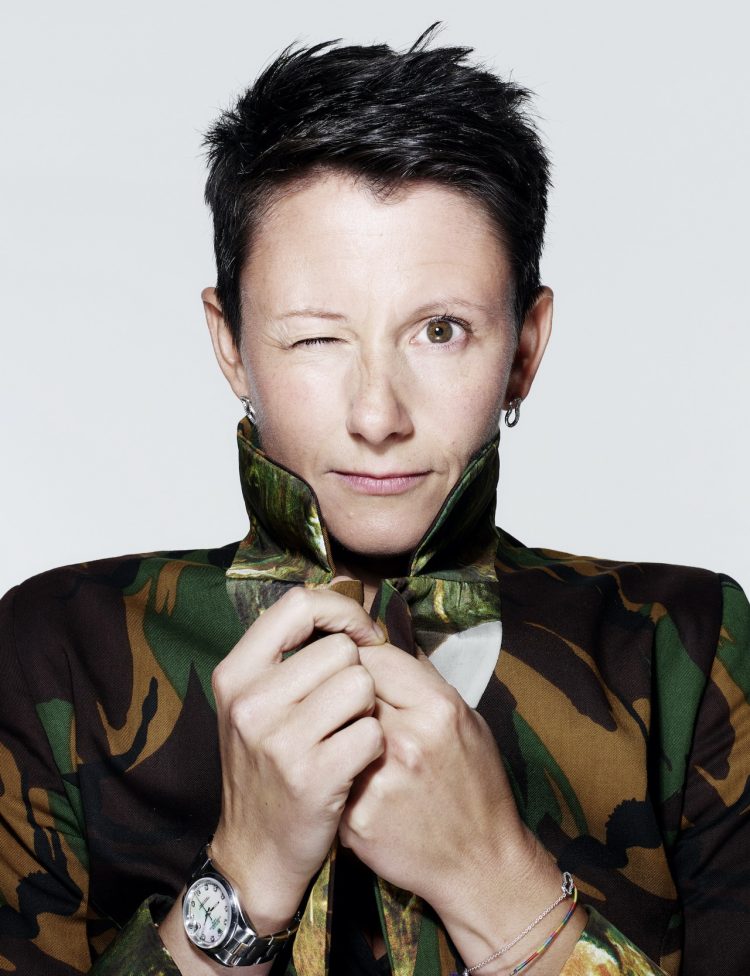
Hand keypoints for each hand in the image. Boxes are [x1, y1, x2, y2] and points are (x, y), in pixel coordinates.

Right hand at [209, 584, 385, 930]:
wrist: (257, 851)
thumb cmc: (269, 765)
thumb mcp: (257, 702)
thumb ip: (291, 651)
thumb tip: (347, 596)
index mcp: (236, 672)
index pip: (298, 603)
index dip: (341, 611)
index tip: (362, 634)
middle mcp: (251, 701)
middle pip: (341, 650)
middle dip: (355, 676)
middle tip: (339, 712)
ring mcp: (279, 739)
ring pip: (361, 686)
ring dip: (367, 711)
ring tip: (344, 736)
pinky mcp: (312, 776)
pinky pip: (372, 732)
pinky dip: (373, 747)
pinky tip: (353, 764)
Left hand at [337, 641, 532, 917]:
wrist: (480, 864)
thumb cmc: (475, 785)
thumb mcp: (466, 720)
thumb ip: (423, 680)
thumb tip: (379, 640)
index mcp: (438, 708)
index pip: (374, 656)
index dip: (361, 659)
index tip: (359, 671)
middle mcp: (407, 740)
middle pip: (347, 689)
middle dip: (345, 693)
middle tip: (351, 707)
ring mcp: (377, 781)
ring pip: (331, 729)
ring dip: (334, 730)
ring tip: (347, 741)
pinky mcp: (355, 817)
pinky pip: (329, 772)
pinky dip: (334, 772)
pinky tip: (349, 780)